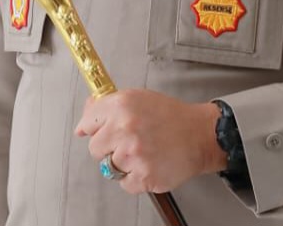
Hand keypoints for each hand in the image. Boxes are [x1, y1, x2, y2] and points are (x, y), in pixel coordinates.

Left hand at [75, 89, 226, 194]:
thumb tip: (82, 123)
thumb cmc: (170, 116)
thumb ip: (107, 106)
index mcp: (122, 105)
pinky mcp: (143, 176)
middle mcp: (125, 128)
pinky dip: (135, 178)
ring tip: (143, 152)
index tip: (98, 131)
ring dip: (123, 164)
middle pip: (95, 149)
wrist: (200, 134)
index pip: (87, 122)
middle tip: (130, 141)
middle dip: (109, 147)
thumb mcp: (138, 98)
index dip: (94, 128)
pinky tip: (149, 163)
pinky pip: (125, 184)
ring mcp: (133, 154)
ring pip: (109, 168)